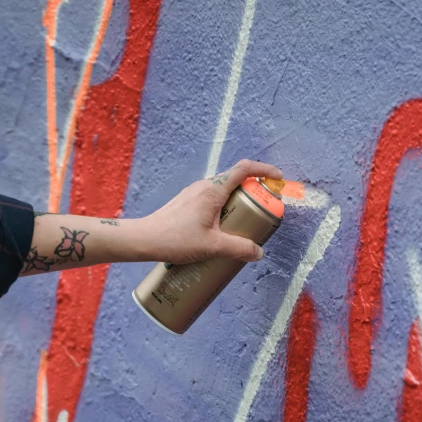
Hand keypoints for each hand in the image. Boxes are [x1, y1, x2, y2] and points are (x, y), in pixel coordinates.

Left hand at [138, 159, 283, 264]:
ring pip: (223, 192)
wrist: (144, 240)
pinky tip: (222, 231)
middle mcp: (204, 186)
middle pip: (236, 181)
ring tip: (244, 226)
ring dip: (237, 203)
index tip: (278, 179)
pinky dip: (224, 209)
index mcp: (213, 190)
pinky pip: (212, 200)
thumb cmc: (175, 239)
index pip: (244, 168)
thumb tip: (258, 252)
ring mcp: (194, 194)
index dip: (264, 170)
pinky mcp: (187, 203)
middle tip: (263, 212)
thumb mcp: (212, 246)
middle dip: (254, 193)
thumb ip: (239, 249)